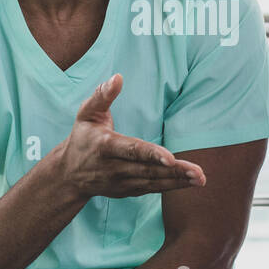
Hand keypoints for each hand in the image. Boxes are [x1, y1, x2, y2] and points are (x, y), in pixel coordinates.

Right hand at [59, 74, 204, 198]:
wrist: (68, 175)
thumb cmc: (82, 138)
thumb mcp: (86, 114)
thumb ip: (102, 95)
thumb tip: (118, 77)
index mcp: (105, 147)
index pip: (132, 150)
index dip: (151, 155)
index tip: (170, 158)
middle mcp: (114, 168)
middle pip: (148, 170)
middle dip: (174, 171)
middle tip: (198, 172)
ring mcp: (121, 183)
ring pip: (153, 183)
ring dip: (178, 181)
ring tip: (200, 179)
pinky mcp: (128, 191)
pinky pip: (152, 189)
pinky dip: (171, 187)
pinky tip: (189, 183)